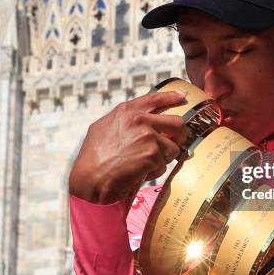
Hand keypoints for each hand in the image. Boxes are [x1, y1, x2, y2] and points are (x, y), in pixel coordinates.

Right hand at [68, 91, 187, 203]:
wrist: (90, 177)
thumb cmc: (93, 156)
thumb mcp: (103, 127)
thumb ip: (123, 120)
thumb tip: (139, 118)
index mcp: (127, 111)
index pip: (155, 99)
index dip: (171, 97)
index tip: (182, 97)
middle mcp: (139, 119)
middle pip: (176, 122)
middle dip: (179, 136)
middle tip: (174, 144)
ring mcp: (148, 136)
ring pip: (172, 148)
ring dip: (162, 159)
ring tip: (144, 165)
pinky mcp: (152, 154)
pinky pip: (164, 165)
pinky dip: (154, 172)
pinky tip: (139, 173)